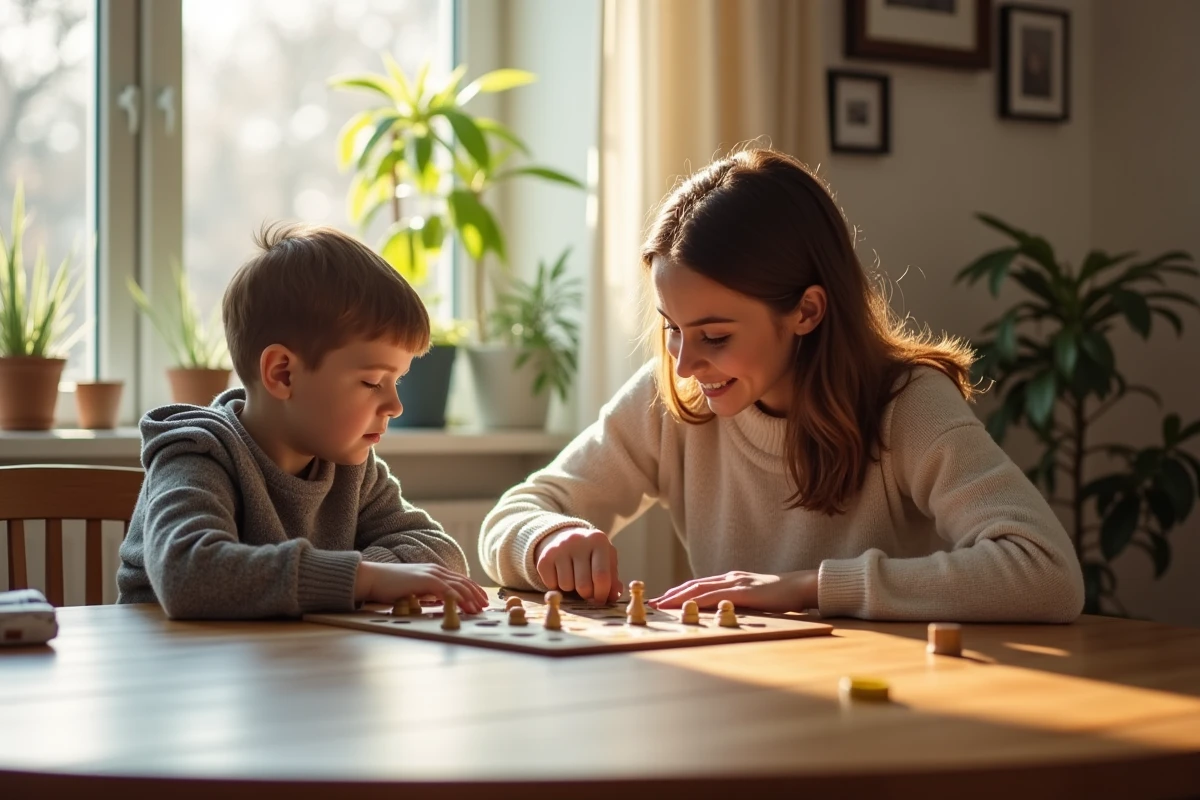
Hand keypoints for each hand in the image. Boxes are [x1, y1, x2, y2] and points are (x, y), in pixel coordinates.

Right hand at [355, 562, 487, 612]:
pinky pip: (445, 589)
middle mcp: (436, 570)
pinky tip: (464, 605)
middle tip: (485, 606)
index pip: (460, 580)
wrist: (373, 579)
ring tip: (478, 609)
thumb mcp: (415, 590)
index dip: (473, 590)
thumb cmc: (391, 587)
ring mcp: (430, 573)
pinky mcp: (424, 580)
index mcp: (435, 571)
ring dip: (470, 598)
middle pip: (463, 581)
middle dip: (476, 594)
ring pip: (457, 585)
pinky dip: (457, 597)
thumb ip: (429, 593)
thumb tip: (440, 603)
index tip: (482, 601)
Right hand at [534, 526, 621, 603]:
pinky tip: (561, 575)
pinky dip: (557, 586)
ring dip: (571, 589)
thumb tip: (613, 596)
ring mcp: (559, 547)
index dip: (602, 594)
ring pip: (566, 585)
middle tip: (588, 591)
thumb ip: (613, 580)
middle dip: (587, 595)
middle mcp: (577, 540)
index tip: (601, 600)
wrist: (567, 539)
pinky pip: (551, 584)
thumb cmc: (592, 555)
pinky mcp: (544, 556)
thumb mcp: (607, 562)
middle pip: (583, 585)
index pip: (601, 576)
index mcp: (598, 541)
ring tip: (574, 578)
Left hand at [648, 570, 817, 613]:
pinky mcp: (743, 590)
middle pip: (693, 585)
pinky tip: (686, 606)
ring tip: (660, 605)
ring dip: (677, 597)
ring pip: (699, 588)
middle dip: (670, 594)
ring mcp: (736, 582)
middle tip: (651, 603)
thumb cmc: (782, 596)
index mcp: (732, 580)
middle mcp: (730, 578)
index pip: (699, 585)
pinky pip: (715, 595)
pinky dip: (696, 600)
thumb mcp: (756, 599)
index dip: (678, 593)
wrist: (802, 586)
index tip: (662, 600)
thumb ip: (740, 602)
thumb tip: (724, 614)